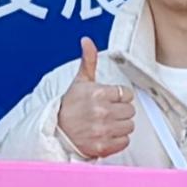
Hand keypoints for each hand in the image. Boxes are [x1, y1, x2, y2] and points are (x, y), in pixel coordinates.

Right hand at [53, 43, 138, 161]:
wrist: (56, 131)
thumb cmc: (69, 107)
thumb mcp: (79, 82)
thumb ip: (88, 61)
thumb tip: (87, 41)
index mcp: (98, 94)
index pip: (126, 94)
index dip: (119, 97)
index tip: (109, 99)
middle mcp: (102, 112)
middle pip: (130, 110)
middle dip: (120, 111)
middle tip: (107, 112)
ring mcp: (103, 130)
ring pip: (129, 126)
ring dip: (120, 126)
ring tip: (107, 123)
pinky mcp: (104, 146)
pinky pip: (125, 141)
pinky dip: (118, 140)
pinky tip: (107, 134)